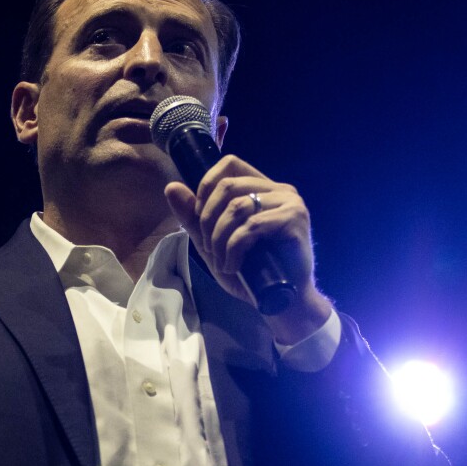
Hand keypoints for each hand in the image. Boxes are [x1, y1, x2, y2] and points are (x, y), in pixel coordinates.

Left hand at [165, 155, 331, 343]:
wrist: (282, 302)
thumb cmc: (251, 272)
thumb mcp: (212, 242)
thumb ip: (193, 216)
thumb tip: (171, 187)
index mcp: (262, 188)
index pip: (229, 163)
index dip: (207, 185)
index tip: (200, 217)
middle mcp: (279, 190)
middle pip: (228, 184)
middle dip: (208, 218)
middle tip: (208, 246)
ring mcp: (290, 203)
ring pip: (237, 206)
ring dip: (219, 238)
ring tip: (221, 260)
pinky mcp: (294, 220)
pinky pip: (251, 226)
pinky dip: (233, 249)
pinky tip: (233, 266)